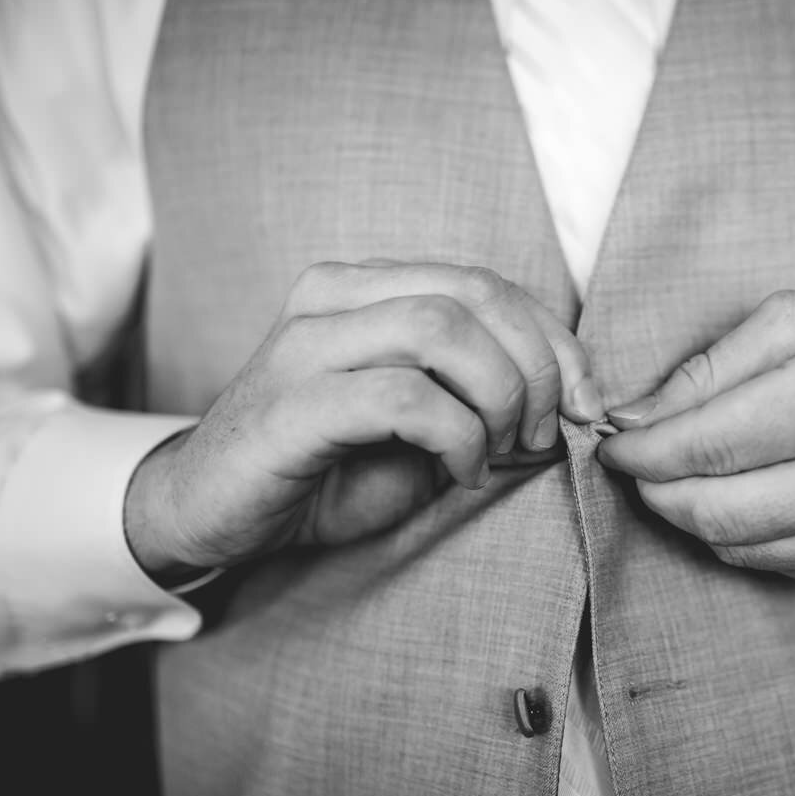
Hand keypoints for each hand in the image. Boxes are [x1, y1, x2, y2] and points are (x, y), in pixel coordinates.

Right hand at [124, 261, 602, 578]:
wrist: (210, 512)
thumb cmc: (323, 470)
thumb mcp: (421, 429)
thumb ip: (482, 399)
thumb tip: (575, 404)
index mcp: (366, 288)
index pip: (486, 283)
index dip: (556, 341)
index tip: (584, 404)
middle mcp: (333, 298)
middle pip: (474, 296)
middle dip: (536, 369)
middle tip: (540, 436)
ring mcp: (305, 345)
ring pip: (441, 330)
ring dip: (498, 398)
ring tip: (500, 451)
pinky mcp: (292, 405)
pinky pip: (405, 398)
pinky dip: (457, 437)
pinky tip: (459, 472)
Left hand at [596, 290, 794, 588]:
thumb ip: (718, 364)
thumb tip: (636, 416)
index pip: (712, 444)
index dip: (643, 453)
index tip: (614, 444)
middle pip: (718, 511)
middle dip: (657, 492)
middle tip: (640, 466)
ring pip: (744, 549)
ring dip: (694, 517)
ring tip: (690, 477)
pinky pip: (785, 567)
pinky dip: (746, 538)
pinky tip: (751, 498)